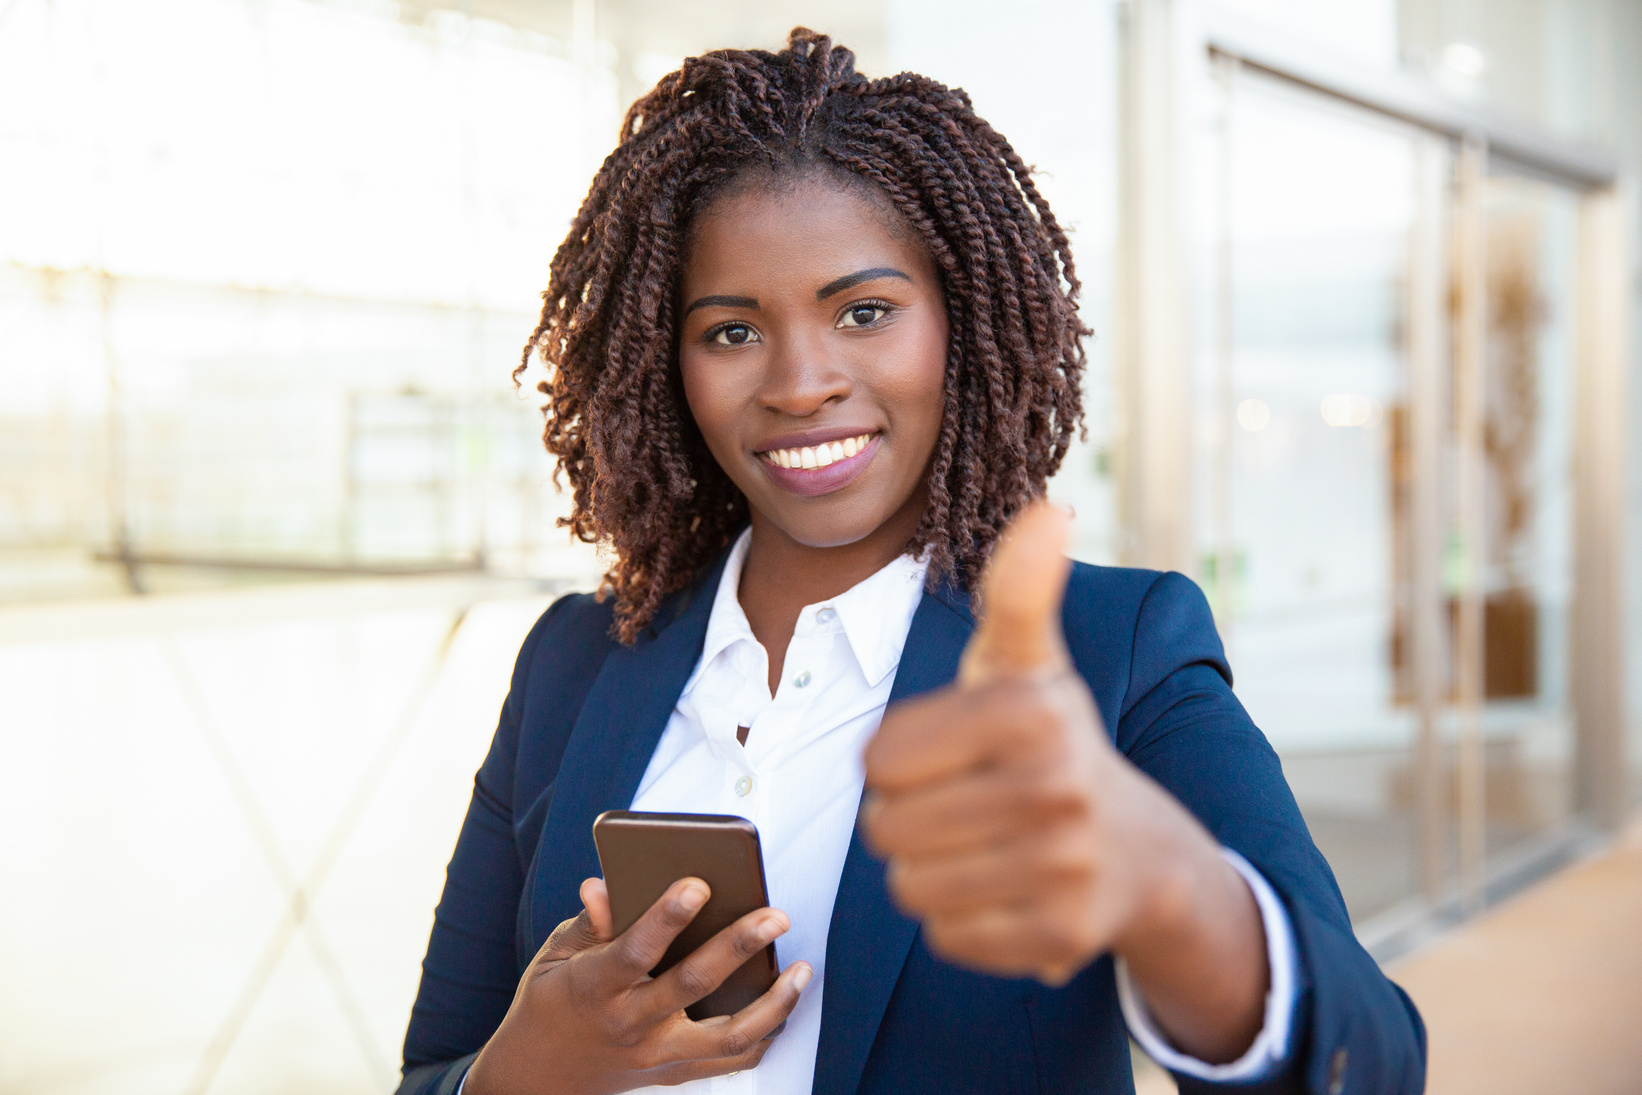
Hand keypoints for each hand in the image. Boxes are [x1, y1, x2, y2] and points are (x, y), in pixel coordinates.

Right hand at [464, 876, 811, 1094]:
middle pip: (692, 986)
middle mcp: (630, 1025)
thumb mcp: (554, 956)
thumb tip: (603, 884)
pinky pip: (732, 1060)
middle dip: (738, 947)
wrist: (538, 1079)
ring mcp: (657, 1055)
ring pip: (727, 1037)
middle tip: (775, 916)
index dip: (666, 917)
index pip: (634, 951)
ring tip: (802, 969)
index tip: (698, 884)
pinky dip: (765, 1033)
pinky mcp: (674, 1072)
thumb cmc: (551, 1002)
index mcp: (594, 987)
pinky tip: (785, 1001)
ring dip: (772, 1003)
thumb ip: (589, 922)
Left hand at [862, 501, 1267, 1060]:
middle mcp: (1056, 787)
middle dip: (908, 819)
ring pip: (910, 887)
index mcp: (1032, 709)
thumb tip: (1047, 510)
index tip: (949, 754)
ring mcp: (1064, 868)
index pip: (879, 758)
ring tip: (981, 845)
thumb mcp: (1030, 663)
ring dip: (929, 870)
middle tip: (963, 805)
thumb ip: (1019, 590)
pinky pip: (947, 936)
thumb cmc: (1051, 741)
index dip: (898, 760)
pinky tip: (1006, 889)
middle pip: (887, 827)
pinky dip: (963, 920)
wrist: (1142, 851)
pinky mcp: (1061, 938)